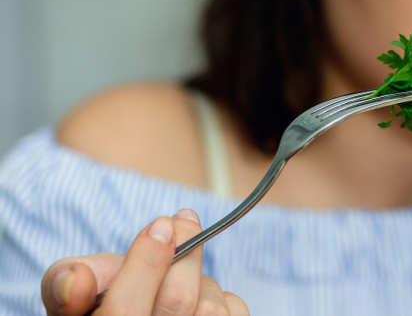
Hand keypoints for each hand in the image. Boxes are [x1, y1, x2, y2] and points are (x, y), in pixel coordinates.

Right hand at [41, 209, 248, 315]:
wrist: (132, 315)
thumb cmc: (98, 304)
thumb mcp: (67, 294)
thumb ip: (63, 283)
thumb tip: (77, 279)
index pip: (123, 310)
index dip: (145, 264)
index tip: (160, 224)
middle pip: (176, 302)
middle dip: (183, 254)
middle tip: (183, 221)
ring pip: (208, 307)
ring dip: (200, 279)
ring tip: (182, 274)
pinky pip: (233, 310)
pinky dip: (222, 296)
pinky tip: (201, 296)